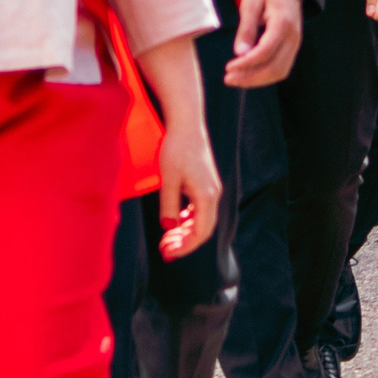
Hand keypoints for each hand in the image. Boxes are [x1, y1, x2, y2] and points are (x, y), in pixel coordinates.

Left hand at [152, 113, 220, 261]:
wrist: (187, 124)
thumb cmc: (176, 149)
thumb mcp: (168, 179)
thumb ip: (169, 205)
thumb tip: (168, 228)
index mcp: (206, 197)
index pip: (200, 233)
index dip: (185, 247)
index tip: (168, 253)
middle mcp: (213, 195)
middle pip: (203, 229)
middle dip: (184, 243)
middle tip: (165, 249)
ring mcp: (211, 189)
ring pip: (201, 220)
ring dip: (185, 232)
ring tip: (167, 239)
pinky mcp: (205, 183)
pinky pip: (200, 209)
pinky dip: (188, 219)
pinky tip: (175, 221)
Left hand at [224, 0, 302, 86]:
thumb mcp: (250, 2)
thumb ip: (246, 28)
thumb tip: (240, 53)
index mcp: (283, 23)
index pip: (265, 51)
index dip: (246, 63)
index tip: (229, 67)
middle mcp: (293, 38)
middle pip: (274, 68)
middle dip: (250, 78)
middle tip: (228, 79)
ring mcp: (295, 45)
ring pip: (279, 72)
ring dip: (257, 80)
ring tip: (236, 80)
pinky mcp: (292, 49)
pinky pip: (280, 69)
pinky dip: (264, 76)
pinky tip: (248, 75)